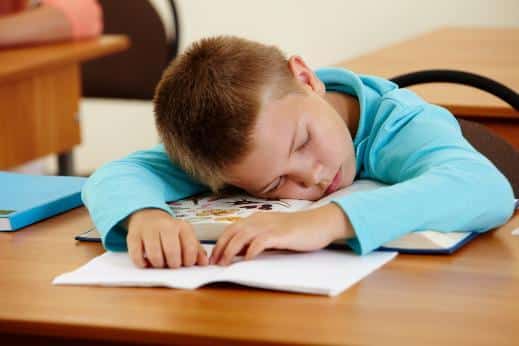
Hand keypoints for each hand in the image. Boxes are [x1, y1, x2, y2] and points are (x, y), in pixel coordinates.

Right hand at [126, 208, 208, 268]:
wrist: (147, 215)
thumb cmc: (169, 231)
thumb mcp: (185, 236)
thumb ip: (196, 250)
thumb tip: (204, 263)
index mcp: (182, 226)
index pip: (190, 248)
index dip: (189, 261)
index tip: (185, 264)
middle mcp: (165, 225)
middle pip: (172, 252)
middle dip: (173, 265)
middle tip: (172, 265)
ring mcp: (148, 230)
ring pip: (155, 256)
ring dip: (158, 265)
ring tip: (160, 263)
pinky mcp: (133, 236)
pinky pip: (137, 256)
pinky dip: (142, 264)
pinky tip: (147, 262)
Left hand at [209, 204, 353, 265]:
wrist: (319, 223)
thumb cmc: (297, 230)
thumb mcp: (273, 233)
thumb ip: (257, 239)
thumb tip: (240, 252)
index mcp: (257, 219)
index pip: (231, 229)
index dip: (220, 243)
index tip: (214, 257)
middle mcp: (260, 220)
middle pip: (232, 232)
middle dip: (220, 248)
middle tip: (214, 263)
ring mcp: (269, 226)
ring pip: (242, 236)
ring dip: (231, 250)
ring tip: (225, 263)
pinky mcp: (280, 234)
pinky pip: (260, 241)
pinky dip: (251, 250)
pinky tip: (247, 259)